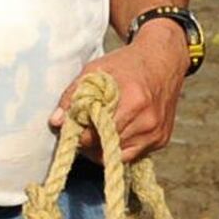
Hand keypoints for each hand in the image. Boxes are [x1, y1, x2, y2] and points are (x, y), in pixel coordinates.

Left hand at [53, 26, 186, 163]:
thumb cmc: (126, 64)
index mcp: (133, 102)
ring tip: (97, 131)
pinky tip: (115, 131)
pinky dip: (120, 148)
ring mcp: (156, 133)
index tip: (72, 128)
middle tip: (82, 130)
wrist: (163, 61)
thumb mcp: (95, 70)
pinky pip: (133, 154)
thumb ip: (73, 96)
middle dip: (89, 143)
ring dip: (103, 149)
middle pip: (107, 149)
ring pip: (119, 157)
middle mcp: (148, 121)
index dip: (79, 135)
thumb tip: (56, 121)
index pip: (97, 135)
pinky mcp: (161, 140)